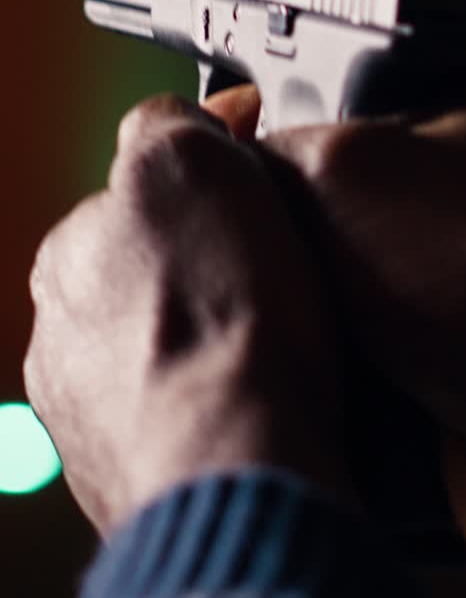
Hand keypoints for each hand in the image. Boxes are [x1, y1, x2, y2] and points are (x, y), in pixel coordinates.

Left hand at [24, 94, 350, 534]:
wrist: (237, 466)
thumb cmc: (221, 325)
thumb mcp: (192, 161)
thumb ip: (170, 123)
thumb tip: (179, 122)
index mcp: (68, 251)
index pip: (143, 190)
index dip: (212, 176)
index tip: (257, 184)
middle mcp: (60, 335)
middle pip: (153, 271)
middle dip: (207, 264)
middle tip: (273, 272)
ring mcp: (88, 413)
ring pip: (164, 347)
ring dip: (208, 338)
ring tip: (273, 347)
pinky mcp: (127, 476)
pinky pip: (181, 415)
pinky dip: (213, 403)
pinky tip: (253, 402)